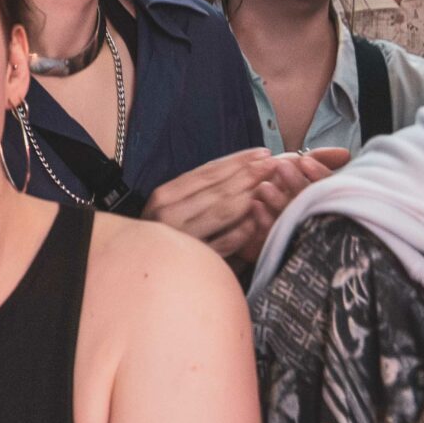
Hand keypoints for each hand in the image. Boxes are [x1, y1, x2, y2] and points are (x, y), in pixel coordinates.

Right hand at [143, 147, 277, 259]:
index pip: (206, 171)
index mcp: (164, 196)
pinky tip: (259, 218)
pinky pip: (227, 242)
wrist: (150, 270)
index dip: (237, 160)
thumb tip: (243, 167)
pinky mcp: (197, 260)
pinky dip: (244, 229)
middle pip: (217, 188)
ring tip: (271, 184)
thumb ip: (201, 189)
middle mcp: (169, 215)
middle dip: (249, 173)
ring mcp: (182, 238)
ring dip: (250, 195)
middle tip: (274, 163)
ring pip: (222, 211)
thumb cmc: (168, 233)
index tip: (261, 152)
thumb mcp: (174, 205)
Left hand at [233, 147, 348, 263]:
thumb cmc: (288, 184)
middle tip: (282, 167)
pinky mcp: (278, 248)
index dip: (318, 174)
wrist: (260, 213)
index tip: (304, 162)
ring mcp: (297, 234)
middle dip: (296, 184)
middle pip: (309, 202)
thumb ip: (321, 159)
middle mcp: (313, 217)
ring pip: (291, 219)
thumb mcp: (303, 168)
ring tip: (264, 186)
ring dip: (278, 201)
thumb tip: (344, 153)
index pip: (327, 188)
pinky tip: (255, 205)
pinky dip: (264, 220)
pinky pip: (273, 236)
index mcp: (323, 200)